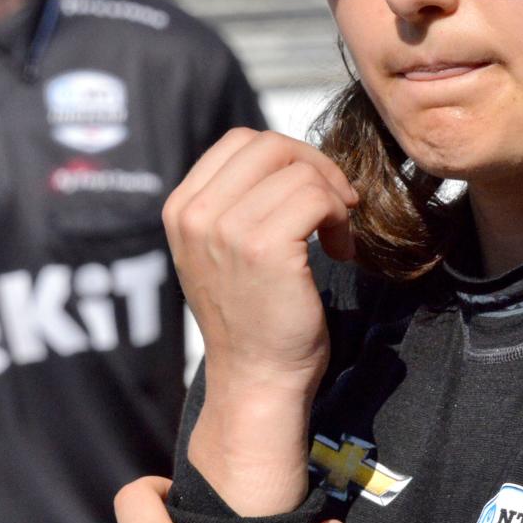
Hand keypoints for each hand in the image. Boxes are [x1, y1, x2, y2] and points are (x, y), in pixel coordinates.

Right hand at [163, 128, 357, 397]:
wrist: (257, 380)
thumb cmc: (253, 319)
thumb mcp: (223, 251)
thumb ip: (237, 202)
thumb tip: (291, 158)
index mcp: (182, 209)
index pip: (241, 141)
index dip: (289, 156)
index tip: (312, 191)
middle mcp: (195, 215)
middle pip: (271, 145)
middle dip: (316, 167)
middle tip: (338, 206)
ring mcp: (226, 230)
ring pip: (301, 172)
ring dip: (334, 199)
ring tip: (336, 237)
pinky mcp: (264, 248)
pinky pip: (318, 198)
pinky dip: (341, 219)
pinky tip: (340, 251)